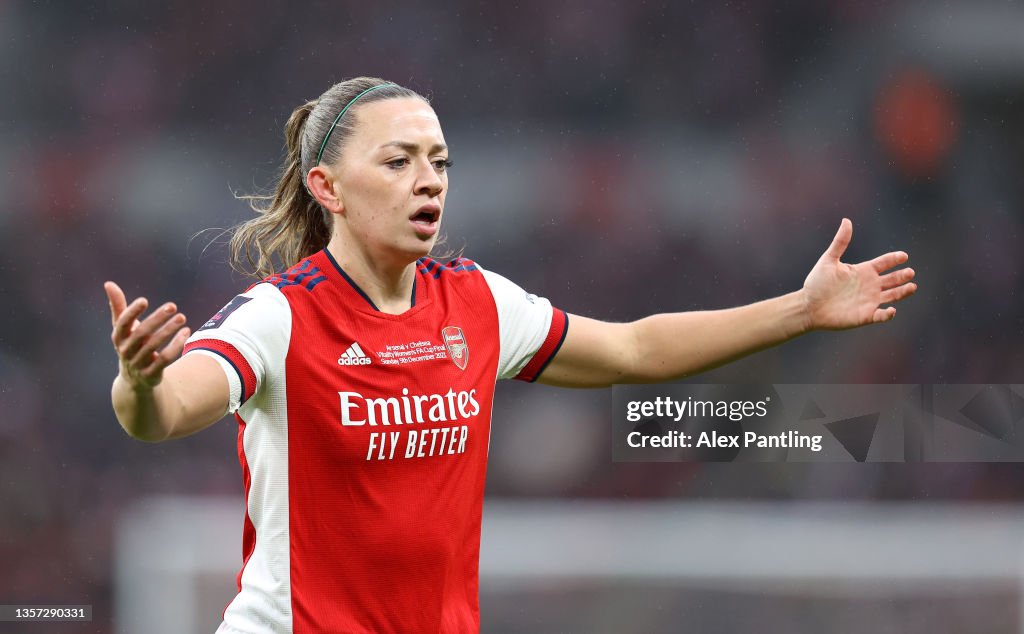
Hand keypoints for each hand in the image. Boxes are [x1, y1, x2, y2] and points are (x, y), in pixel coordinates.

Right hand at [105, 281, 190, 388]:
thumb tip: (109, 283)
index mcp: (118, 338)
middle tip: (172, 305)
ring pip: (154, 346)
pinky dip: (176, 346)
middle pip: (141, 333)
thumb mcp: (123, 329)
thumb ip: (118, 307)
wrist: (134, 380)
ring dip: (169, 330)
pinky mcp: (151, 374)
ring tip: (181, 317)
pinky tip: (186, 332)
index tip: (144, 300)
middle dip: (157, 319)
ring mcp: (138, 363)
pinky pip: (165, 359)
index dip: (132, 312)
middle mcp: (126, 351)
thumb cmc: (130, 345)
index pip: (122, 323)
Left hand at [801, 218, 916, 330]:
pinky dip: (888, 314)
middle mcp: (870, 285)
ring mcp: (869, 301)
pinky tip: (892, 310)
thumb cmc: (817, 283)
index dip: (894, 259)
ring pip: (893, 295)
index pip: (884, 263)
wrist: (809, 306)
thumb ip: (840, 242)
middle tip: (910, 272)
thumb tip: (846, 220)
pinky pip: (881, 315)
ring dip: (903, 292)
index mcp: (863, 271)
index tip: (903, 256)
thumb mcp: (828, 260)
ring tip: (912, 286)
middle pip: (892, 279)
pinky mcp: (866, 316)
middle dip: (902, 276)